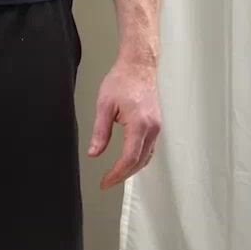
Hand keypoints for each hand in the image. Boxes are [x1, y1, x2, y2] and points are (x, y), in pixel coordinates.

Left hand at [88, 59, 161, 189]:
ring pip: (146, 157)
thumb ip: (100, 132)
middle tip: (106, 183)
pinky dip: (138, 159)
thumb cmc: (122, 81)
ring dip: (131, 169)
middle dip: (123, 175)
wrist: (139, 67)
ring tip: (114, 176)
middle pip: (140, 161)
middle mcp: (152, 129)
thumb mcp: (104, 105)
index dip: (117, 173)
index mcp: (140, 125)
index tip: (105, 182)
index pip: (129, 158)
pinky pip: (149, 148)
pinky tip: (127, 162)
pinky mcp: (155, 125)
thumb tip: (94, 153)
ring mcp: (157, 127)